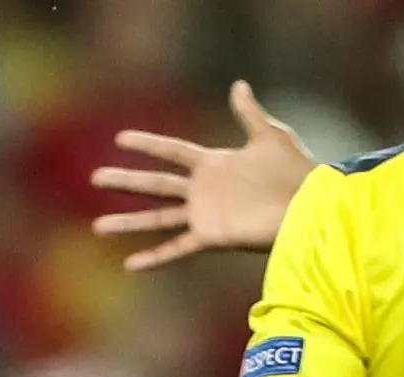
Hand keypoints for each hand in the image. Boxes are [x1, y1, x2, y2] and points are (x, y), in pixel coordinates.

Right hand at [93, 81, 313, 271]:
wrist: (307, 204)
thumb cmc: (292, 170)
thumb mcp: (270, 135)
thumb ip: (249, 113)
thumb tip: (238, 85)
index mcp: (213, 164)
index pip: (172, 152)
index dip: (148, 145)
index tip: (121, 139)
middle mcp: (202, 190)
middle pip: (156, 184)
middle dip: (126, 181)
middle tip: (95, 178)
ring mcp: (204, 215)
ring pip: (157, 218)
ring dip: (128, 222)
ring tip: (98, 226)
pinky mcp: (210, 236)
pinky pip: (176, 248)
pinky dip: (154, 257)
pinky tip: (129, 264)